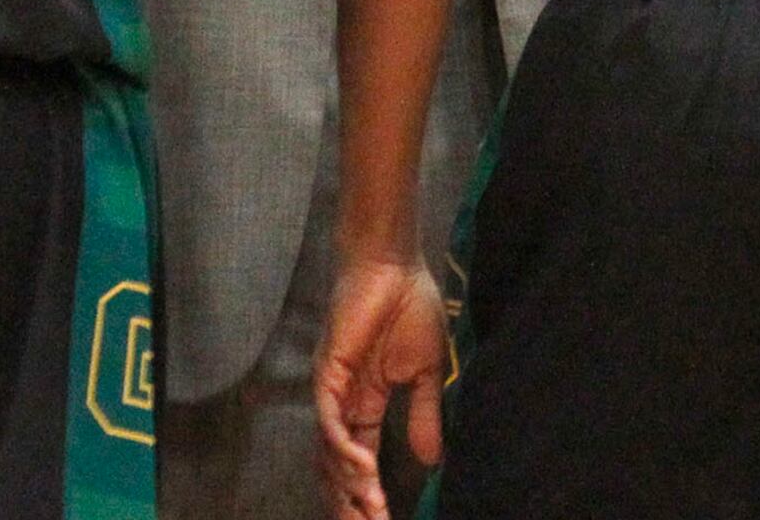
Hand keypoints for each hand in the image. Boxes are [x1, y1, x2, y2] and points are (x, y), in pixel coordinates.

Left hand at [315, 254, 449, 519]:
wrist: (393, 263)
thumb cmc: (408, 306)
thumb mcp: (425, 372)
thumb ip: (424, 415)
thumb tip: (431, 461)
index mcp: (364, 403)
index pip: (362, 461)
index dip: (370, 494)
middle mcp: (342, 403)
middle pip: (338, 467)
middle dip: (351, 503)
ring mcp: (333, 389)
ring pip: (330, 451)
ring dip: (349, 485)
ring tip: (369, 512)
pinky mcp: (328, 371)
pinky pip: (330, 419)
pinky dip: (343, 447)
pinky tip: (361, 469)